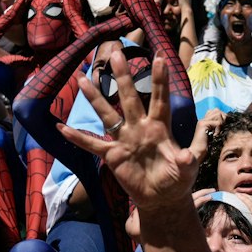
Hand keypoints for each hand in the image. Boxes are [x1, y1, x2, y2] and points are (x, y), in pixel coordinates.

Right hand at [58, 58, 193, 214]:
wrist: (162, 198)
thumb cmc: (178, 179)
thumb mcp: (189, 169)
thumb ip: (188, 159)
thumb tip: (185, 155)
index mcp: (160, 127)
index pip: (160, 99)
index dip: (160, 80)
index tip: (160, 57)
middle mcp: (140, 127)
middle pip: (130, 98)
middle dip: (123, 77)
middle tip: (116, 53)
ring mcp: (124, 140)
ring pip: (107, 114)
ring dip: (95, 97)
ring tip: (82, 78)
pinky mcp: (113, 155)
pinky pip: (92, 144)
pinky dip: (77, 137)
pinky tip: (62, 128)